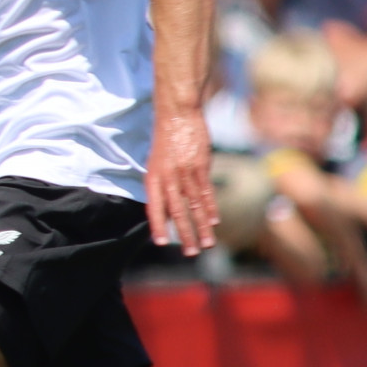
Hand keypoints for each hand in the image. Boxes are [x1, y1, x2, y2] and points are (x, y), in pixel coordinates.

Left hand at [144, 104, 216, 256]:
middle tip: (189, 253)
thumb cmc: (165, 137)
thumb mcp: (157, 160)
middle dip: (183, 234)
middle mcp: (168, 177)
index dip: (157, 225)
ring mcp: (185, 172)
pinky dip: (210, 207)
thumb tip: (169, 203)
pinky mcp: (201, 166)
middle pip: (176, 211)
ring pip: (194, 205)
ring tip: (206, 244)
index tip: (160, 243)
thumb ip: (163, 181)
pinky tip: (214, 221)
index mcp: (153, 176)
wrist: (177, 113)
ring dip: (201, 226)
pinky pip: (206, 191)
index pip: (154, 206)